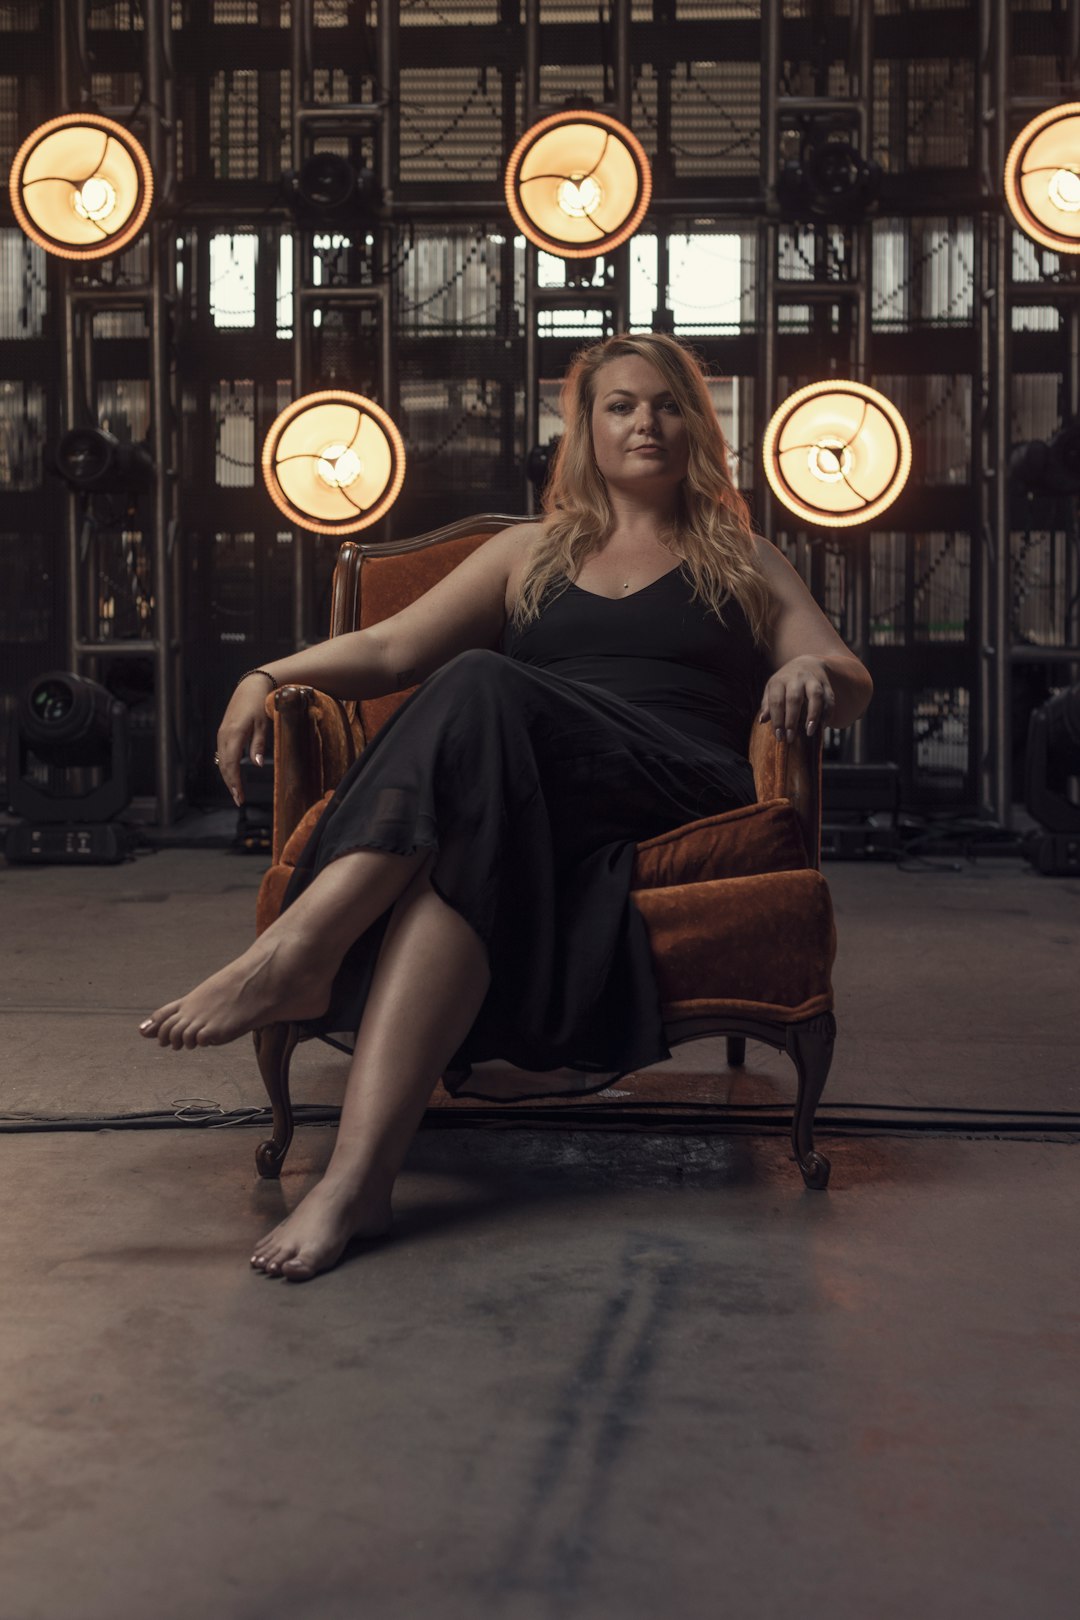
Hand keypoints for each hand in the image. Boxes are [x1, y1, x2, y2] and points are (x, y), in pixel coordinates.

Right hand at [216, 675, 271, 805]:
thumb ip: (259, 745)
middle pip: (224, 766)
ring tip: (236, 792)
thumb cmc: (260, 704)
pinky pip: (222, 754)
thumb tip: (256, 765)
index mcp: (234, 734)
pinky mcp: (223, 733)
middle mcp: (224, 735)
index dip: (235, 782)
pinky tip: (233, 776)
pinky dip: (227, 767)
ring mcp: (222, 734)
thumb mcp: (264, 724)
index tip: (240, 797)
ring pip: (222, 761)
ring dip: (228, 778)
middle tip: (239, 800)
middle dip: (231, 784)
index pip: (231, 764)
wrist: (251, 687)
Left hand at [758, 655, 834, 741]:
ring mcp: (813, 680)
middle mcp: (796, 678)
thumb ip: (767, 705)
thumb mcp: (772, 689)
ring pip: (815, 696)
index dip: (777, 719)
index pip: (776, 701)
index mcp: (780, 681)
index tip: (779, 735)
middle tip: (791, 737)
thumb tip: (762, 721)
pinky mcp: (826, 684)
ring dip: (813, 715)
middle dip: (792, 720)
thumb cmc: (785, 683)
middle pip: (794, 699)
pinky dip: (827, 713)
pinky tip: (822, 726)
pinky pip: (829, 699)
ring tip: (809, 732)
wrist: (807, 663)